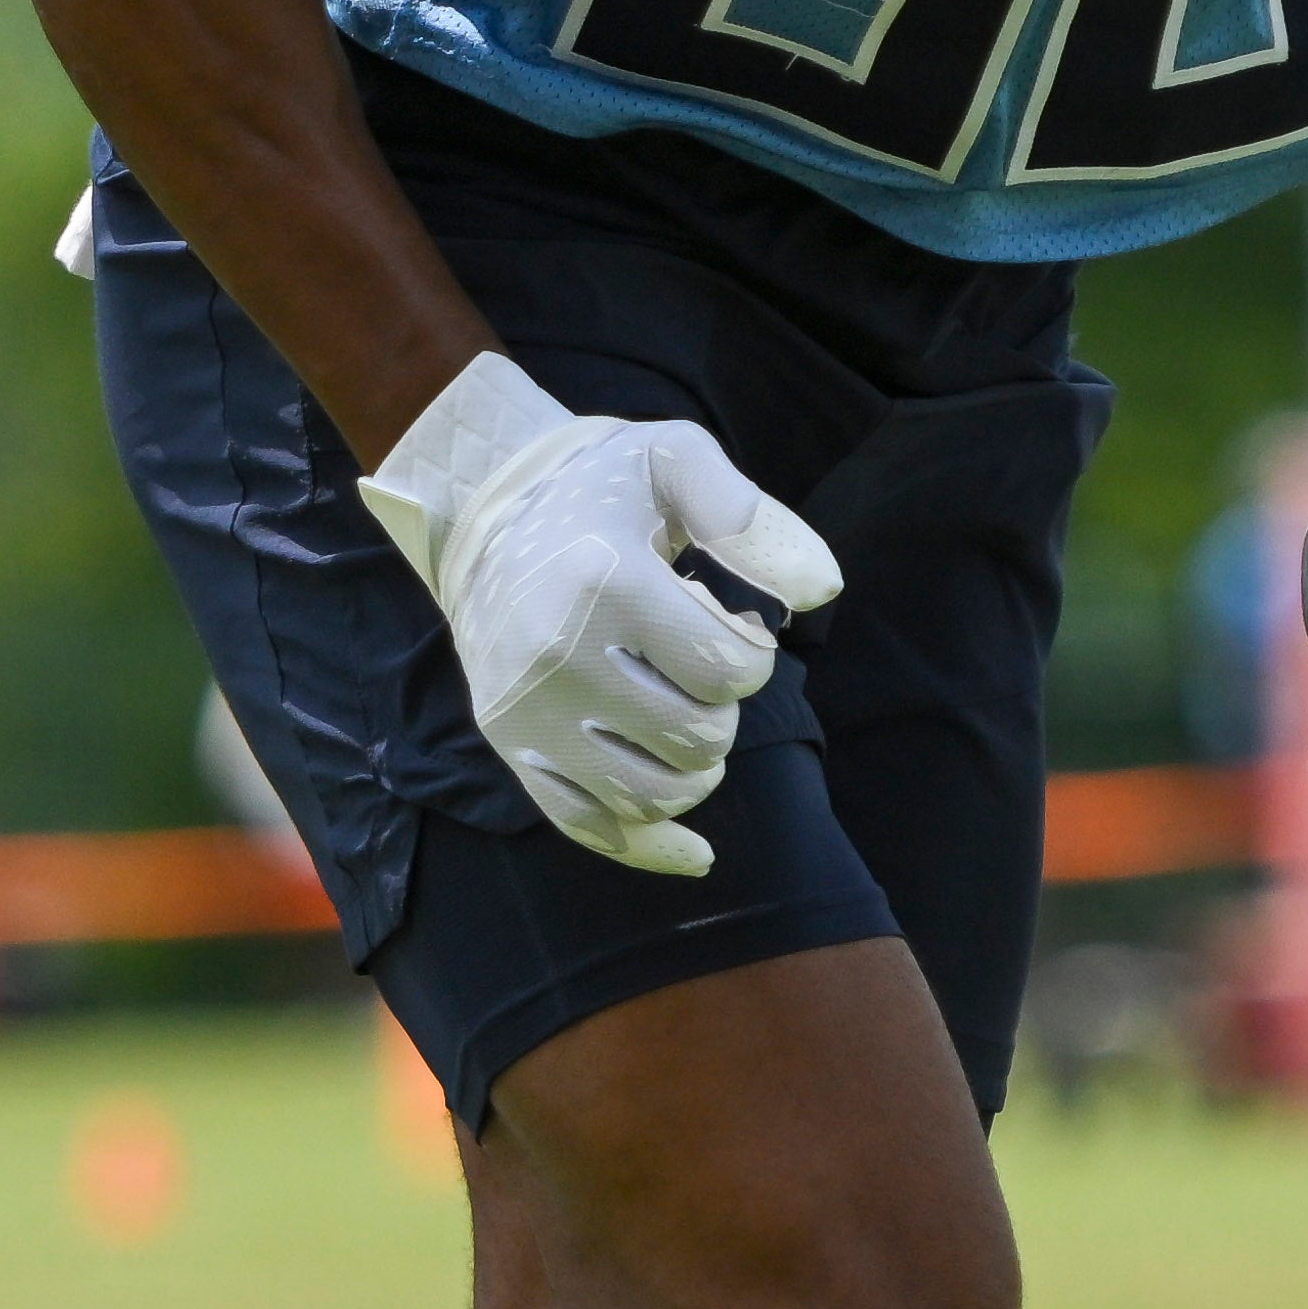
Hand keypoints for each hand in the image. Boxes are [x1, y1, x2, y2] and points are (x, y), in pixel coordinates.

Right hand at [354, 353, 851, 879]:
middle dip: (722, 708)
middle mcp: (558, 657)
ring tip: (685, 716)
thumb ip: (752, 517)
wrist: (486, 511)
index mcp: (604, 582)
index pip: (728, 668)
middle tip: (701, 668)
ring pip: (654, 793)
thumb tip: (821, 589)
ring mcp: (528, 712)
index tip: (729, 623)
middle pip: (698, 738)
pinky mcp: (511, 746)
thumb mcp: (674, 458)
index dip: (752, 657)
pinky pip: (588, 826)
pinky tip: (697, 850)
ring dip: (695, 766)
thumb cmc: (600, 489)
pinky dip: (650, 846)